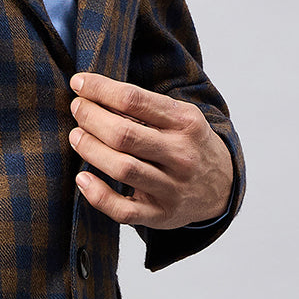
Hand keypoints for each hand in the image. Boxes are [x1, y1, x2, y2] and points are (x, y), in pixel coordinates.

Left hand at [68, 73, 232, 229]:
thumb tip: (93, 93)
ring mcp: (172, 188)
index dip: (100, 89)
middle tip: (77, 109)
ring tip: (76, 136)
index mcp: (186, 123)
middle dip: (91, 118)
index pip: (134, 99)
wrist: (222, 187)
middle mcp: (181, 155)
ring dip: (90, 150)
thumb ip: (143, 108)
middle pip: (124, 135)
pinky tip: (82, 178)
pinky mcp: (160, 215)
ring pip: (122, 169)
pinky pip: (123, 210)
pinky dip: (98, 195)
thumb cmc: (189, 144)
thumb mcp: (179, 118)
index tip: (79, 82)